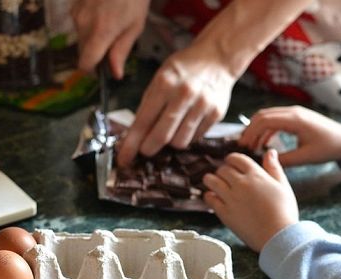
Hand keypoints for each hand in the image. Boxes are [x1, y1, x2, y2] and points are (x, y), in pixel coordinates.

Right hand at [72, 0, 149, 79]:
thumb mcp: (135, 25)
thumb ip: (121, 50)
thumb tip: (115, 73)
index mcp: (100, 33)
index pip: (85, 64)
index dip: (92, 69)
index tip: (102, 67)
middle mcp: (84, 24)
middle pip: (83, 51)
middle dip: (96, 51)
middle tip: (115, 39)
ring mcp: (76, 13)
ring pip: (81, 36)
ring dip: (93, 35)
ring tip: (111, 19)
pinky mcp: (74, 5)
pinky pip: (79, 22)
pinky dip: (89, 22)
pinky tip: (103, 10)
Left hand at [117, 44, 234, 166]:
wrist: (217, 57)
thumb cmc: (183, 69)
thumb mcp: (160, 78)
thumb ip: (148, 106)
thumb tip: (133, 137)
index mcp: (164, 84)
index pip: (143, 122)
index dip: (131, 144)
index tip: (123, 159)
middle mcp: (184, 95)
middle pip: (162, 137)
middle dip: (149, 149)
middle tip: (145, 150)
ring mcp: (202, 105)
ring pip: (180, 142)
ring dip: (170, 143)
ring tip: (169, 130)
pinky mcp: (216, 114)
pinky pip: (195, 138)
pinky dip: (187, 136)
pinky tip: (186, 124)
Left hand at [203, 150, 298, 251]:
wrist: (278, 236)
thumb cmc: (284, 212)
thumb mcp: (283, 186)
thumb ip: (274, 168)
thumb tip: (270, 152)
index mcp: (256, 175)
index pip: (236, 158)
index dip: (232, 160)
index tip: (231, 164)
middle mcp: (241, 184)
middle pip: (222, 169)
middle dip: (223, 171)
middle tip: (224, 177)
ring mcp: (231, 198)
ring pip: (211, 181)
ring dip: (211, 180)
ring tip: (213, 184)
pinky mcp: (224, 213)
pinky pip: (209, 199)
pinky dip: (209, 196)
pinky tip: (213, 198)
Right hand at [238, 106, 340, 166]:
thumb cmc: (328, 148)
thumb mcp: (305, 157)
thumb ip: (284, 160)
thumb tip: (264, 162)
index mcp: (295, 120)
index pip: (264, 120)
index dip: (250, 133)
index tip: (243, 147)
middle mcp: (293, 112)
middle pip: (262, 115)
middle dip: (249, 130)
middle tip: (243, 147)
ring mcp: (294, 112)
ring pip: (267, 116)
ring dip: (257, 129)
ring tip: (251, 146)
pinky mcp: (296, 117)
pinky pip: (275, 120)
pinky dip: (266, 130)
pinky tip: (263, 143)